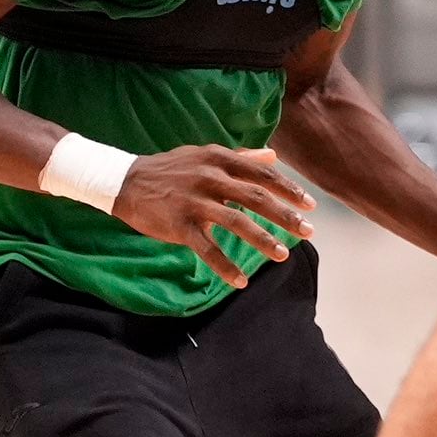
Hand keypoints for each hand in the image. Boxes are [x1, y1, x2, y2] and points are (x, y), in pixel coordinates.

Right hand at [113, 146, 315, 286]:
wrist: (126, 181)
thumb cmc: (172, 169)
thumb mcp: (206, 155)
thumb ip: (241, 157)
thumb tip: (273, 155)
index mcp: (220, 159)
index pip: (263, 174)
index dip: (288, 190)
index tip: (310, 205)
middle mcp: (210, 177)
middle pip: (257, 197)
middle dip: (286, 215)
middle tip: (309, 231)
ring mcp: (195, 201)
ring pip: (237, 222)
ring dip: (263, 240)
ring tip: (283, 255)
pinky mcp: (180, 224)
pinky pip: (207, 249)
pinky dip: (225, 266)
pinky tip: (241, 281)